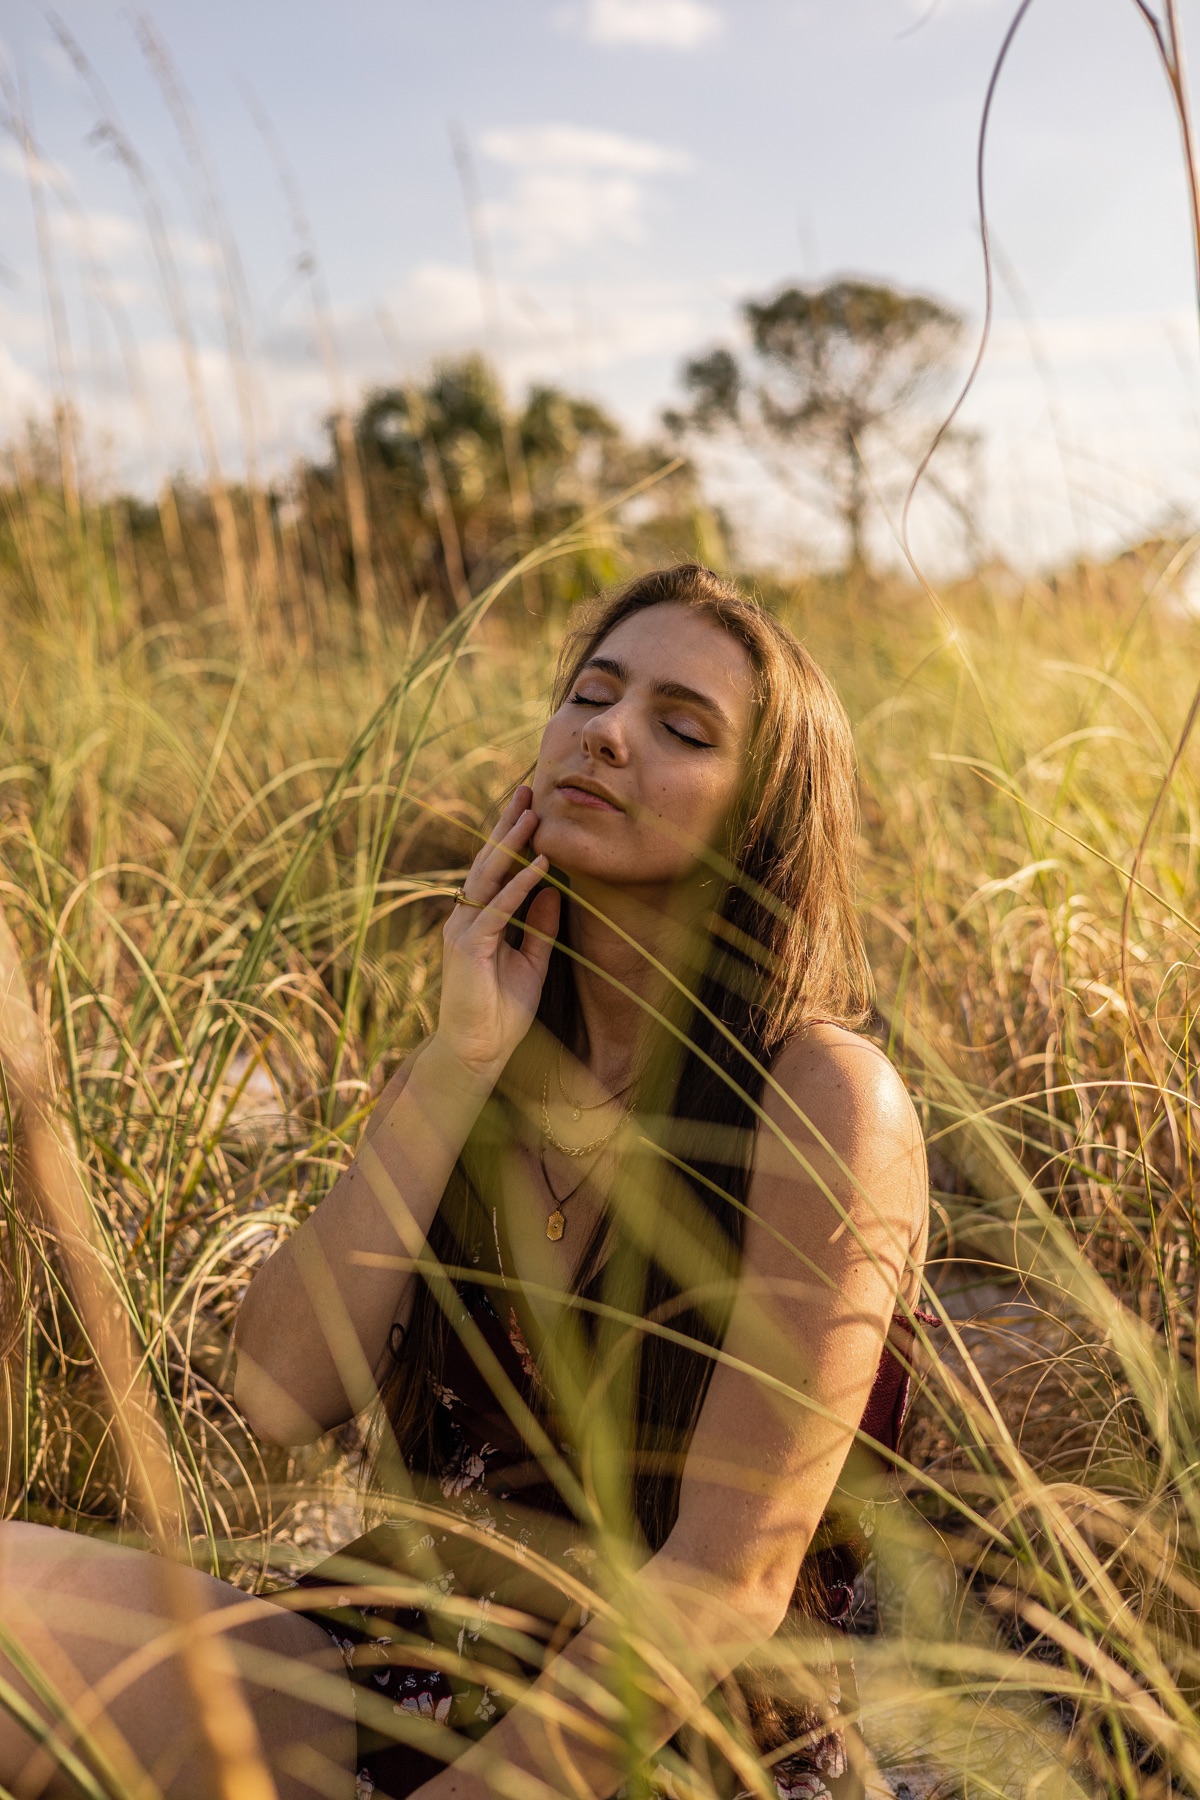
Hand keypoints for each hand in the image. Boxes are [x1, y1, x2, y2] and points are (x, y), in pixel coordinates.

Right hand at [434, 786, 560, 1082]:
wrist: (476, 1053)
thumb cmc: (501, 1013)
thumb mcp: (531, 962)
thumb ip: (539, 926)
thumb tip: (553, 888)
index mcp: (478, 920)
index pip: (496, 870)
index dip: (512, 838)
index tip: (531, 807)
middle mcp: (465, 919)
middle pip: (488, 863)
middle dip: (507, 826)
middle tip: (527, 789)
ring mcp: (462, 932)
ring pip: (488, 877)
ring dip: (511, 845)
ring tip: (532, 814)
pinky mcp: (467, 949)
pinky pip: (497, 910)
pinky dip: (519, 886)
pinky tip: (538, 865)